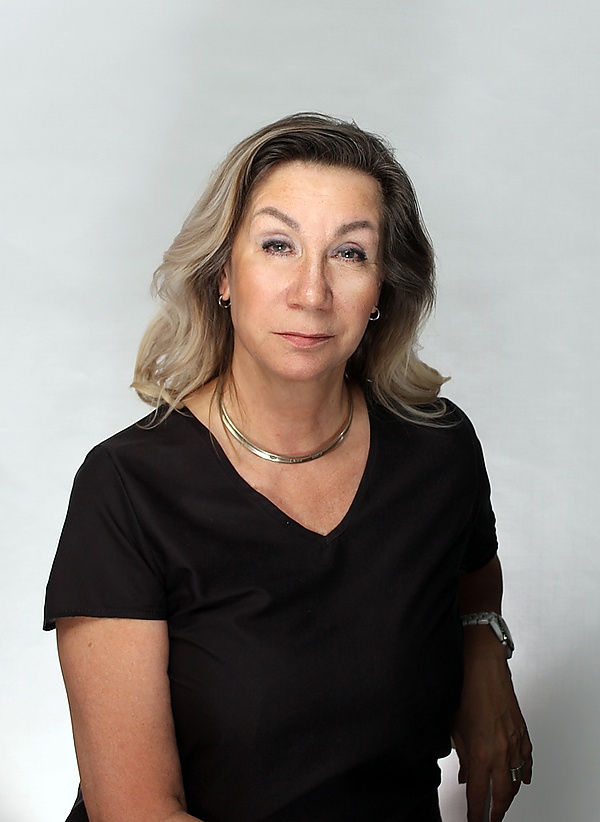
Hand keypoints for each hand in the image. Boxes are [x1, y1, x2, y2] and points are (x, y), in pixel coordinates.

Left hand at [452, 631, 532, 821]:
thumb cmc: (466, 692)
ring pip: (516, 780)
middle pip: (502, 794)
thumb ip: (463, 758)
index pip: (479, 795)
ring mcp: (514, 743)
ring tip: (500, 804)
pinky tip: (522, 780)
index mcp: (481, 753)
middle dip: (495, 812)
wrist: (483, 668)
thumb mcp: (456, 729)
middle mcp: (501, 752)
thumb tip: (466, 777)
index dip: (475, 813)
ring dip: (509, 795)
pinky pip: (526, 761)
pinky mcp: (522, 733)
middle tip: (488, 820)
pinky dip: (524, 773)